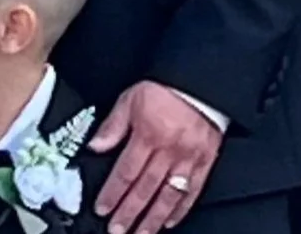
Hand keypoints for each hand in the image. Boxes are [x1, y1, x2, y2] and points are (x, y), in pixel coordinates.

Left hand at [88, 81, 221, 233]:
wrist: (200, 81)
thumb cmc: (166, 88)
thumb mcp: (130, 99)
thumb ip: (112, 126)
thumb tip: (95, 146)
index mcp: (148, 135)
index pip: (126, 172)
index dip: (113, 194)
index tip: (103, 209)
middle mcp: (169, 151)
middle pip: (145, 190)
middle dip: (129, 214)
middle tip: (118, 231)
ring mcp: (188, 159)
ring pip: (168, 196)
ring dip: (152, 219)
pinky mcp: (205, 162)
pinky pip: (193, 191)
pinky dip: (180, 209)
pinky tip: (168, 221)